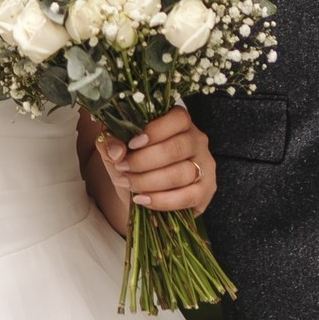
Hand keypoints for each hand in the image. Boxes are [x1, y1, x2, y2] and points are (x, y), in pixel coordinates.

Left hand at [97, 105, 216, 213]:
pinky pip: (187, 197)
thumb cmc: (133, 162)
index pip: (177, 119)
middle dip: (144, 161)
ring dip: (149, 181)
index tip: (131, 144)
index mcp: (180, 121)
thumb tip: (117, 150)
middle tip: (123, 168)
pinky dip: (162, 200)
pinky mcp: (206, 190)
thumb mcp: (117, 148)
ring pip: (181, 174)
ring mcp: (205, 166)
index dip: (155, 131)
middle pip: (176, 148)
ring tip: (128, 183)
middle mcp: (197, 140)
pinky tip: (142, 199)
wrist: (141, 192)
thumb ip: (111, 142)